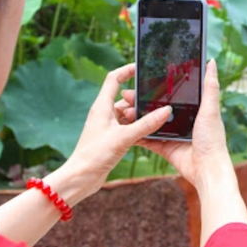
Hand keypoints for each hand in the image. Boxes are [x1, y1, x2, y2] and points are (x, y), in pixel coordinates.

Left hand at [46, 63, 171, 205]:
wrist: (81, 178)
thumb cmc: (95, 154)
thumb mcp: (124, 137)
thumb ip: (146, 125)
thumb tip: (165, 111)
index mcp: (101, 106)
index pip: (114, 79)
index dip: (126, 70)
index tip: (141, 68)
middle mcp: (103, 113)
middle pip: (123, 98)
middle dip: (139, 99)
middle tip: (157, 101)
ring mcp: (106, 126)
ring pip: (126, 115)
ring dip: (140, 116)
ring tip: (157, 118)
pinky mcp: (110, 139)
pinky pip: (127, 128)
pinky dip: (137, 129)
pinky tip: (150, 134)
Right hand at [136, 59, 231, 191]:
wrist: (207, 169)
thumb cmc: (212, 139)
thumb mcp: (210, 109)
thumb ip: (209, 86)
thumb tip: (212, 61)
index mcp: (191, 109)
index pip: (169, 94)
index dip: (154, 86)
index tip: (140, 79)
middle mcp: (180, 120)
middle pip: (155, 107)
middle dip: (140, 100)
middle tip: (125, 95)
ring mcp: (171, 134)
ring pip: (149, 122)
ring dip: (135, 116)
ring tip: (123, 110)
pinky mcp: (164, 148)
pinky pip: (147, 139)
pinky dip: (136, 134)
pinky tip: (125, 127)